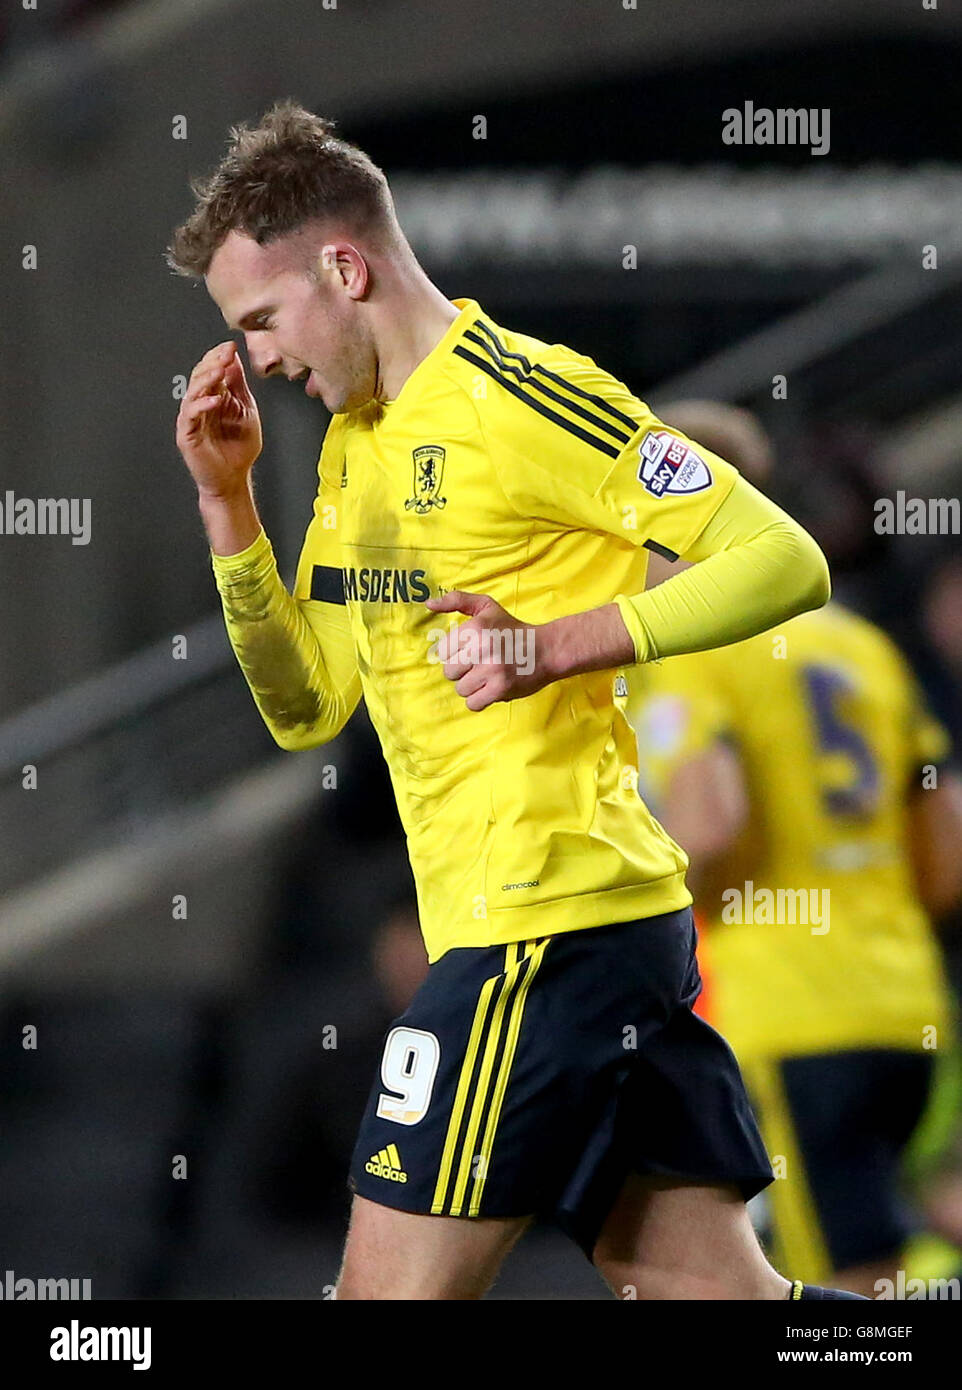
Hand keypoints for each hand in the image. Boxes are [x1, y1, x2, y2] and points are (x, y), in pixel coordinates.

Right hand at [176, 341, 261, 497]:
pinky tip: (215, 400)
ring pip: (192, 392)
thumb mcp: (246, 410)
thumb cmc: (239, 448)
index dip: (219, 357)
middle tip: (225, 354)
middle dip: (212, 363)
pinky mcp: (186, 434)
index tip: (231, 346)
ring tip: (219, 370)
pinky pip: (190, 415)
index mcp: (213, 396)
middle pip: (199, 376)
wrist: (233, 479)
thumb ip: (238, 386)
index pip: (211, 370)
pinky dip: (202, 405)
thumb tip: (234, 359)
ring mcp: (192, 419)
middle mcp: (200, 404)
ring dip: (205, 379)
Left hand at [425, 591, 556, 710]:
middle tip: (479, 664)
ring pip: (460, 689)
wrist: (546, 650)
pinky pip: (473, 703)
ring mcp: (491, 670)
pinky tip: (490, 689)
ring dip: (471, 686)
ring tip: (486, 676)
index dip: (455, 653)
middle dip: (462, 670)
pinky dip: (479, 700)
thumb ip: (457, 601)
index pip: (443, 651)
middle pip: (449, 671)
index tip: (471, 651)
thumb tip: (428, 604)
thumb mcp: (486, 606)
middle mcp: (481, 647)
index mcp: (475, 627)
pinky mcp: (500, 689)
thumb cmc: (512, 629)